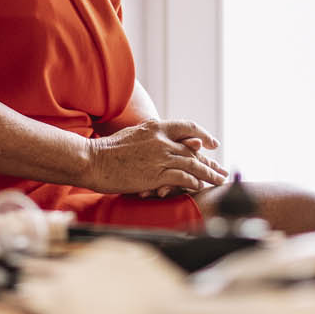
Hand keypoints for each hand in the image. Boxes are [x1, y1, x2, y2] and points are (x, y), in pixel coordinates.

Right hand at [83, 119, 226, 195]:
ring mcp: (160, 157)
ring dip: (208, 174)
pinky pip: (182, 178)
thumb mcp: (133, 133)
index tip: (212, 144)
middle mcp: (162, 140)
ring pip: (193, 165)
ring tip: (218, 180)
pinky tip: (198, 187)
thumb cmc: (108, 150)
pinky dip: (193, 182)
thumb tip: (163, 137)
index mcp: (156, 127)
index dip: (204, 134)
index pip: (188, 127)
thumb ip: (151, 135)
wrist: (92, 160)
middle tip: (222, 170)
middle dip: (210, 161)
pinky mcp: (156, 175)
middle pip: (195, 149)